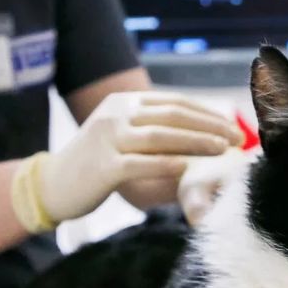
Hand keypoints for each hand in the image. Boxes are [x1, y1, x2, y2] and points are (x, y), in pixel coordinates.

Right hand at [39, 92, 242, 221]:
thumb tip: (199, 133)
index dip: (206, 113)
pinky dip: (168, 165)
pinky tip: (189, 170)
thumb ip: (152, 129)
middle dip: (209, 125)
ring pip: (161, 136)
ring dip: (196, 142)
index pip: (174, 102)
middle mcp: (116, 114)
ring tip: (221, 150)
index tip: (232, 125)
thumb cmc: (95, 163)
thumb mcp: (121, 135)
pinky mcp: (103, 166)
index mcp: (123, 102)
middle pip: (172, 115)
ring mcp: (108, 138)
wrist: (51, 185)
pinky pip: (142, 163)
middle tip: (236, 138)